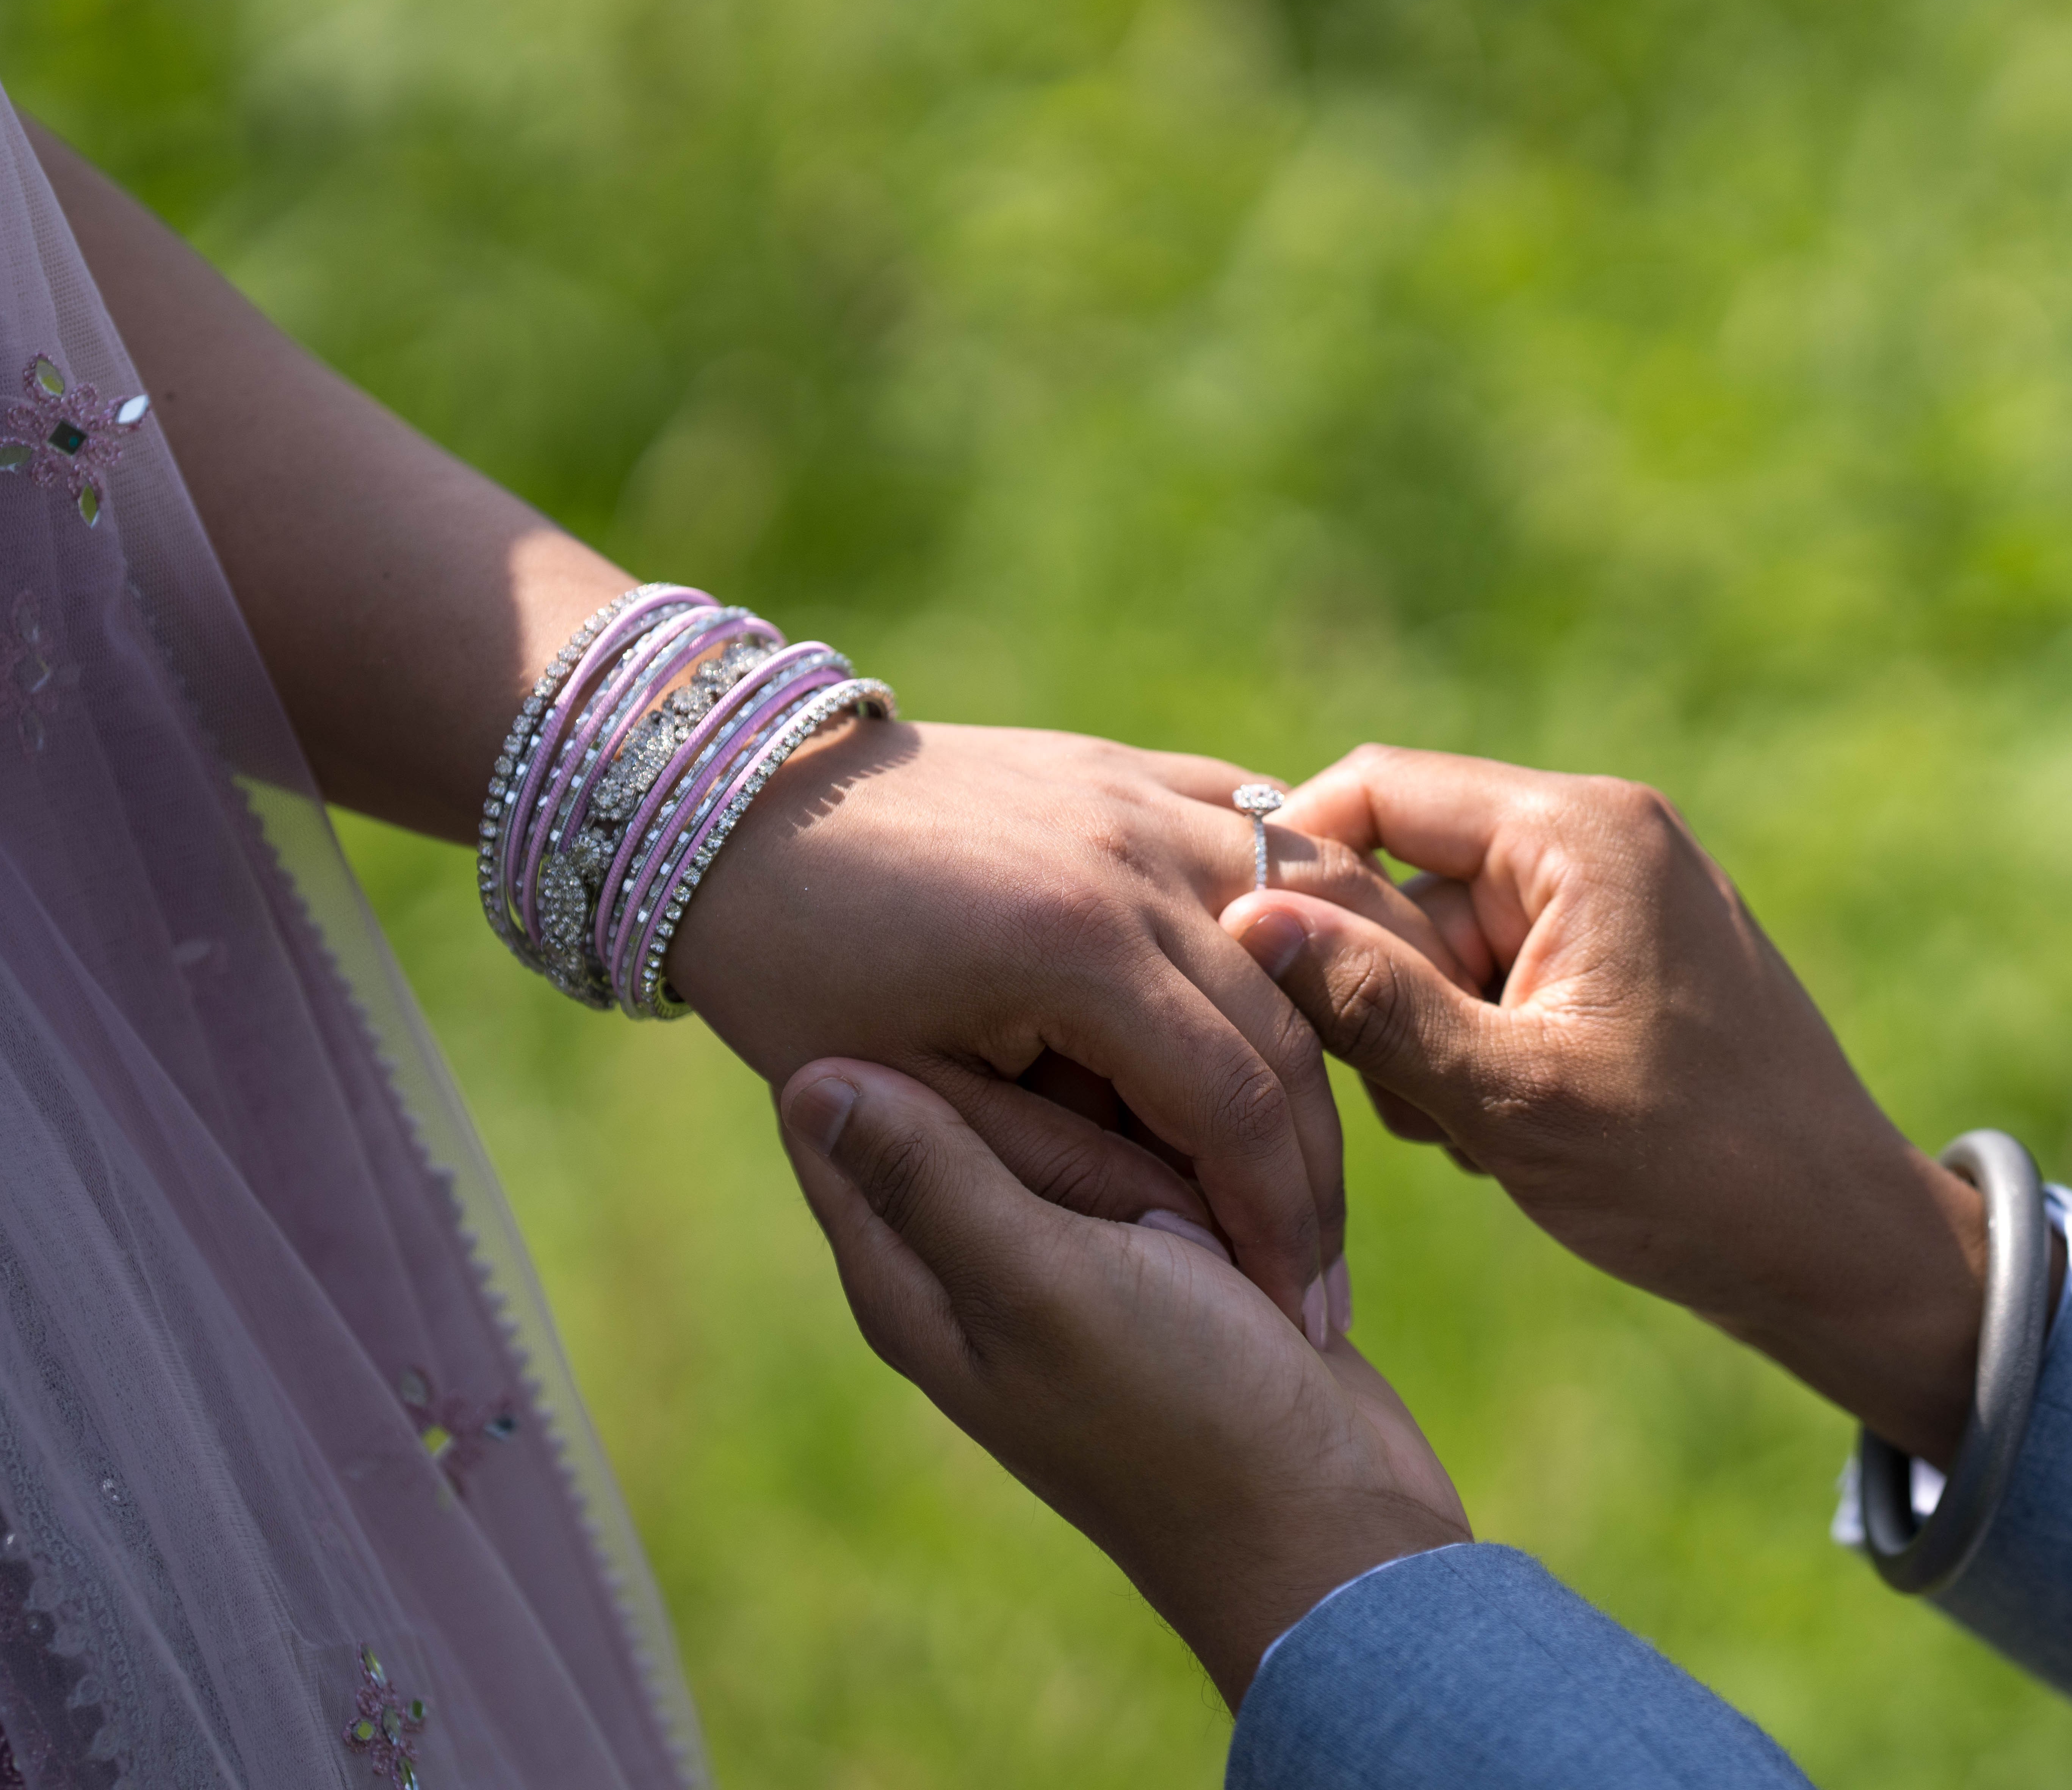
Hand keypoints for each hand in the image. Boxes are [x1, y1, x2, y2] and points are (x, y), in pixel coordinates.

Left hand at [673, 721, 1467, 1338]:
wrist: (727, 809)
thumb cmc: (794, 976)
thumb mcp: (910, 1092)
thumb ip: (1046, 1155)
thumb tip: (1184, 1209)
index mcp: (1074, 947)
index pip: (1234, 1103)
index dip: (1277, 1219)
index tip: (1296, 1306)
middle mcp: (1128, 855)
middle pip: (1288, 1021)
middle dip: (1318, 1158)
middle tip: (1326, 1266)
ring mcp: (1135, 794)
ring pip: (1305, 912)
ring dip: (1343, 1019)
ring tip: (1344, 1140)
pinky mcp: (1127, 765)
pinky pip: (1260, 822)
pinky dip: (1311, 900)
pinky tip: (1327, 977)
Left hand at [778, 1056, 1467, 1706]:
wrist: (1330, 1519)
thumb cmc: (1182, 1415)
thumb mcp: (1042, 1288)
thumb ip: (933, 1181)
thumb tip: (798, 1078)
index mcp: (915, 1272)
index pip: (859, 1110)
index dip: (927, 1052)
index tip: (1013, 1058)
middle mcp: (977, 1254)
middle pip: (983, 1090)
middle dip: (1067, 1097)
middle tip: (1137, 1188)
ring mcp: (1075, 1246)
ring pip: (1084, 1102)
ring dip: (1152, 1121)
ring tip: (1198, 1208)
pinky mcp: (1159, 1236)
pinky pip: (1159, 1137)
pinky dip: (1202, 1142)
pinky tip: (1242, 1184)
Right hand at [1238, 747, 2010, 1465]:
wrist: (1841, 1248)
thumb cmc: (1693, 1175)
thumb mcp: (1510, 1098)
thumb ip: (1375, 1005)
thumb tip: (1249, 920)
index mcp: (1579, 832)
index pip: (1377, 788)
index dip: (1297, 866)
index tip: (1253, 967)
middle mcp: (1599, 836)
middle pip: (1408, 872)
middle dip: (1383, 988)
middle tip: (1421, 1104)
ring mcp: (1616, 897)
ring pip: (1444, 940)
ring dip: (1431, 1038)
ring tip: (1485, 1132)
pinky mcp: (1622, 958)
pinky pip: (1499, 976)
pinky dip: (1483, 1053)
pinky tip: (1521, 1132)